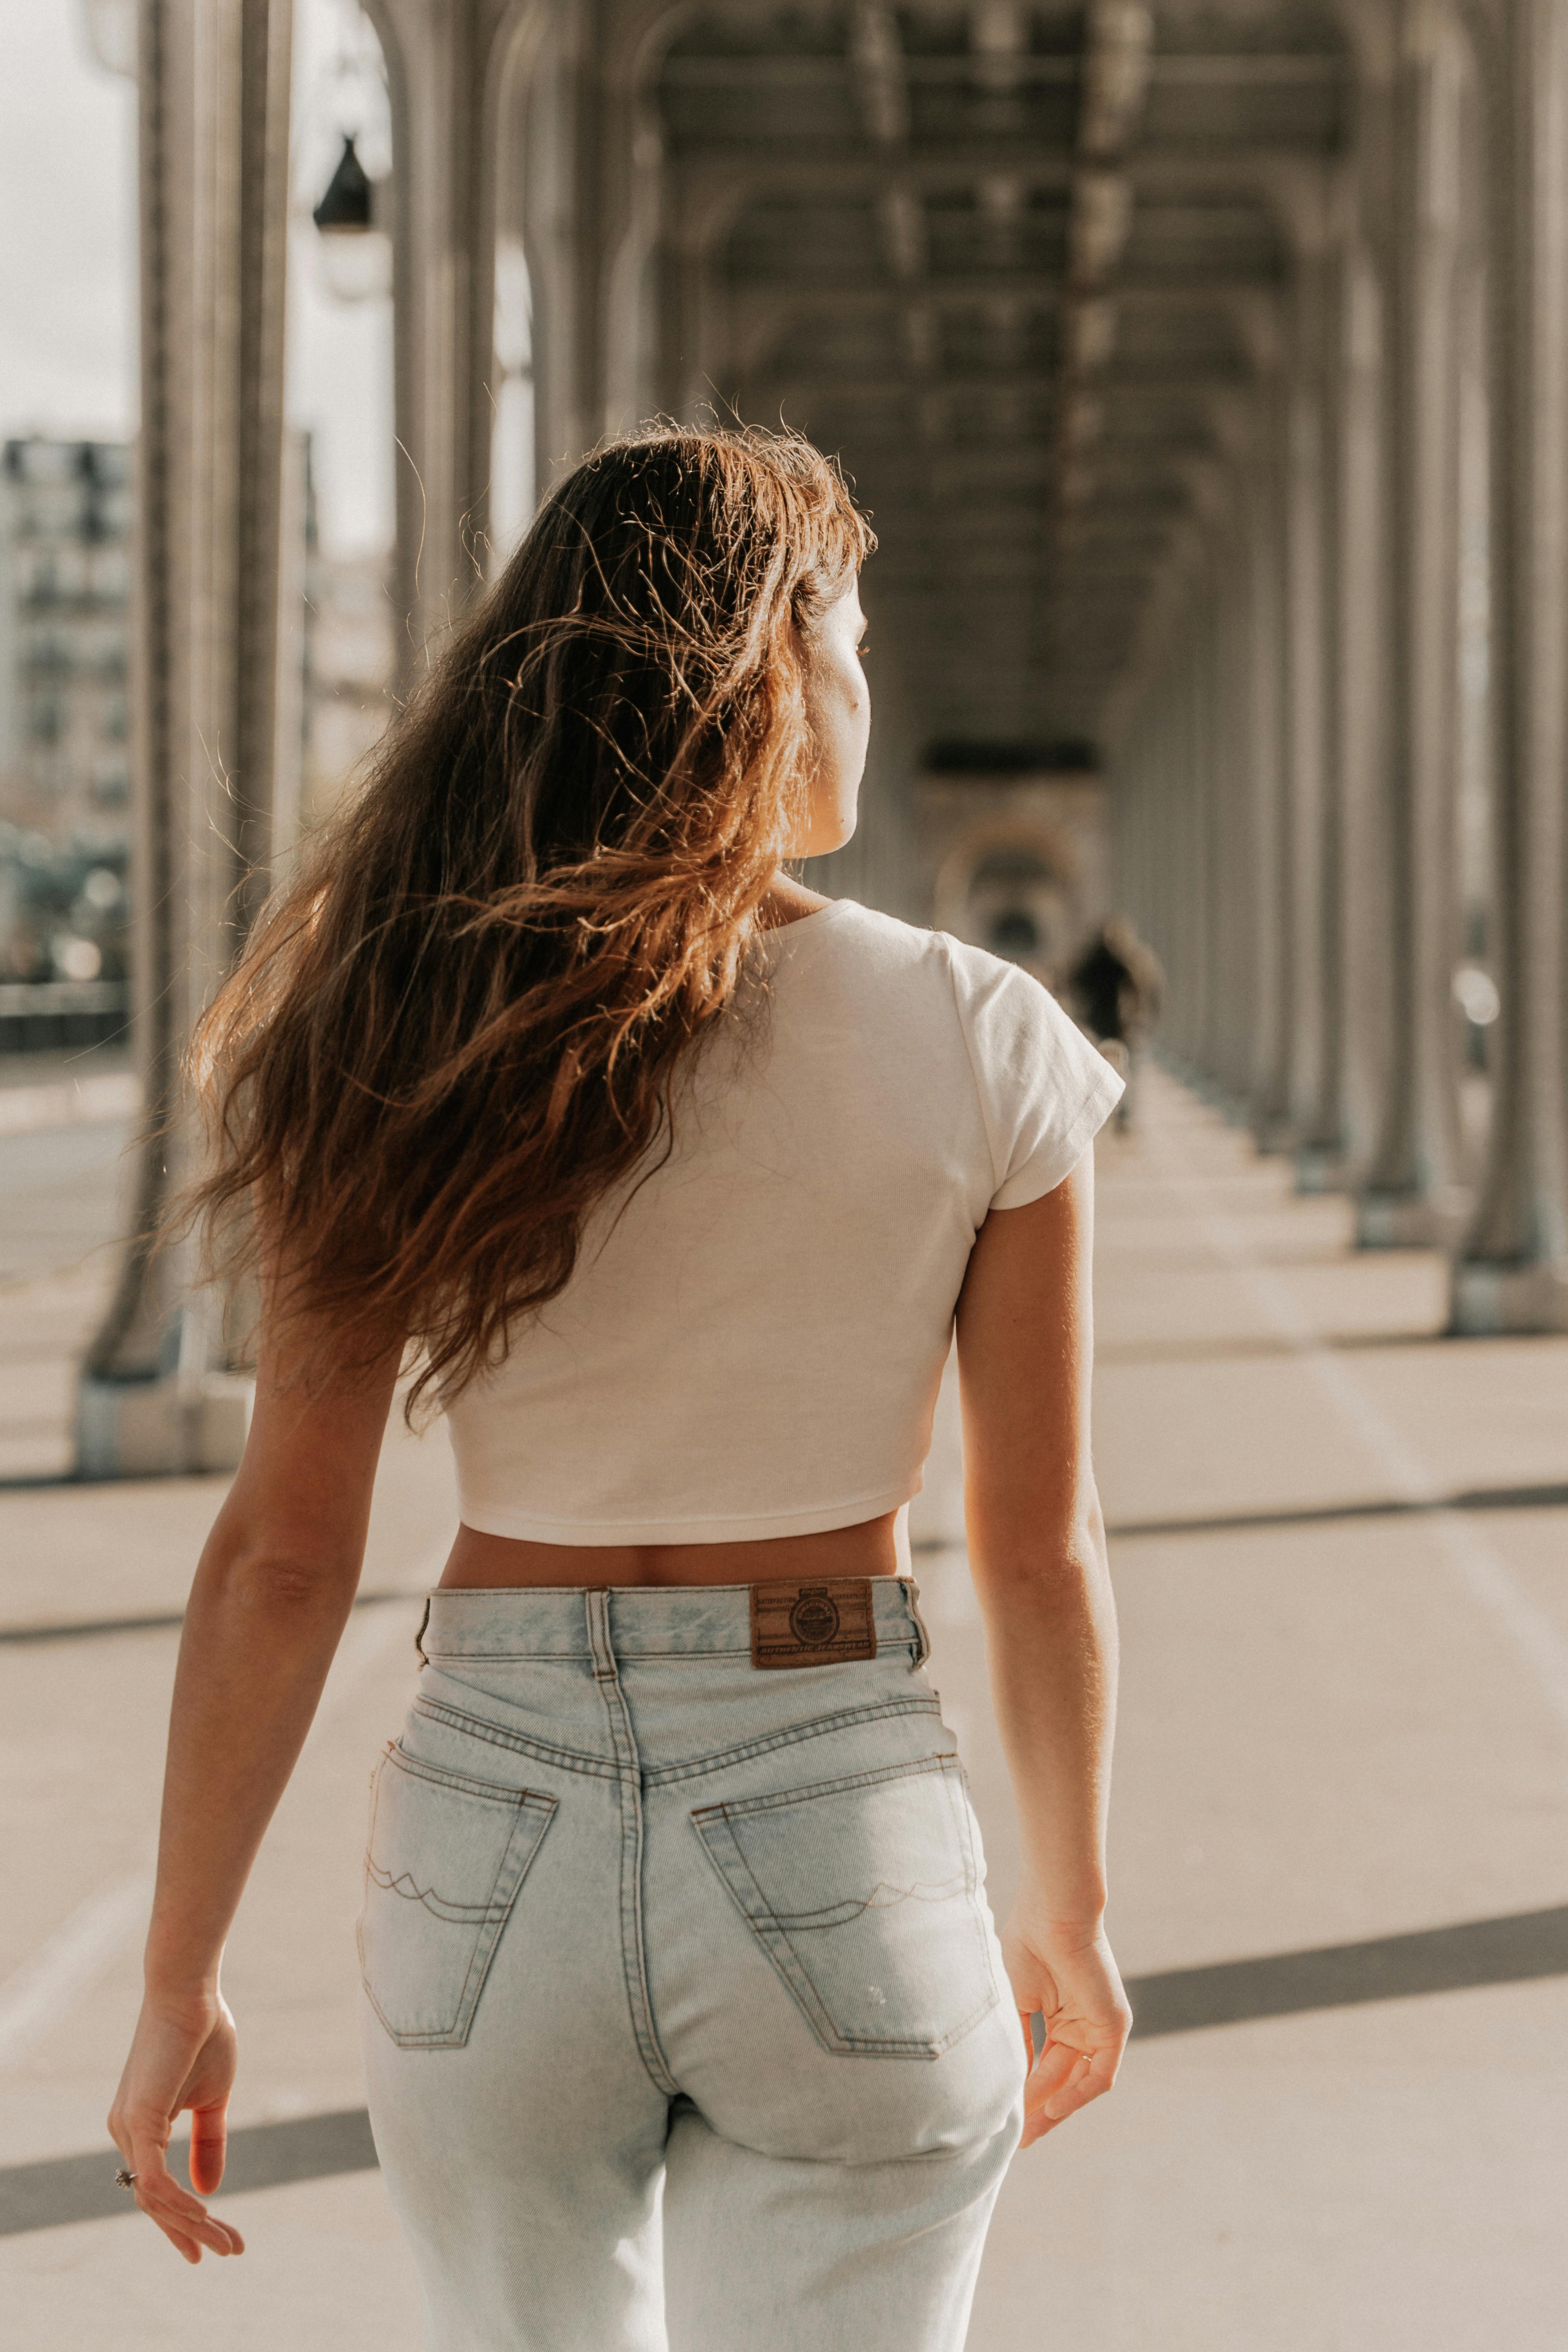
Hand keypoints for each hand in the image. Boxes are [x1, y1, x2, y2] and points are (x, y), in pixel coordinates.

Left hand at [108, 1987, 245, 2261]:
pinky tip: (205, 2212)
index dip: (183, 2220)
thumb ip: (209, 2144)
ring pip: (154, 2196)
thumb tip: (210, 2191)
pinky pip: (153, 2177)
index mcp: (141, 2126)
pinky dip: (177, 2201)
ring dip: (192, 2223)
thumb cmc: (202, 2035)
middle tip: (229, 2250)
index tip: (211, 2242)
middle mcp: (125, 2132)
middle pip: (154, 2202)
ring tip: (226, 2240)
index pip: (157, 2189)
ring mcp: (128, 2127)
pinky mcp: (138, 2120)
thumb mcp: (213, 2100)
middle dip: (191, 2231)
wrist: (192, 1992)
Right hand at [1001, 1908, 1130, 2147]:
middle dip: (1041, 2110)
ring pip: (1080, 2082)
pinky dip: (1078, 2094)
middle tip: (1019, 2139)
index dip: (1027, 2094)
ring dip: (1056, 2108)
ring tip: (1029, 2132)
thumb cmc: (1028, 1945)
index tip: (1007, 2121)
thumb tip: (1007, 2082)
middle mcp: (1082, 2025)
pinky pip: (1099, 2073)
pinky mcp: (1114, 2026)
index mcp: (1060, 2017)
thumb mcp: (1017, 2003)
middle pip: (1063, 2080)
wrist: (1052, 1912)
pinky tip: (1051, 2107)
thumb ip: (1019, 2043)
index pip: (1045, 2067)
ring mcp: (1099, 2027)